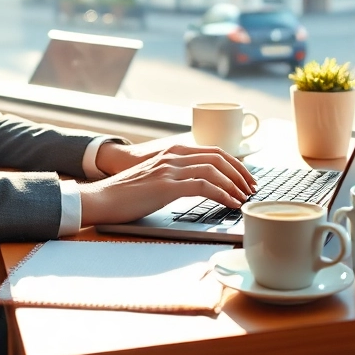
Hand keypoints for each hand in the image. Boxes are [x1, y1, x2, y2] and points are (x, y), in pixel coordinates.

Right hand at [79, 145, 257, 227]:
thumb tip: (199, 187)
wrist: (101, 199)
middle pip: (218, 157)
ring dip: (235, 184)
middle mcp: (173, 156)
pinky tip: (231, 204)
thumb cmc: (125, 194)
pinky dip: (223, 194)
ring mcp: (170, 169)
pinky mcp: (167, 186)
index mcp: (172, 152)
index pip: (213, 151)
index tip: (246, 178)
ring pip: (214, 170)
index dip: (234, 164)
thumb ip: (174, 177)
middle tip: (253, 188)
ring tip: (245, 198)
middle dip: (240, 172)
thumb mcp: (155, 179)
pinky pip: (204, 186)